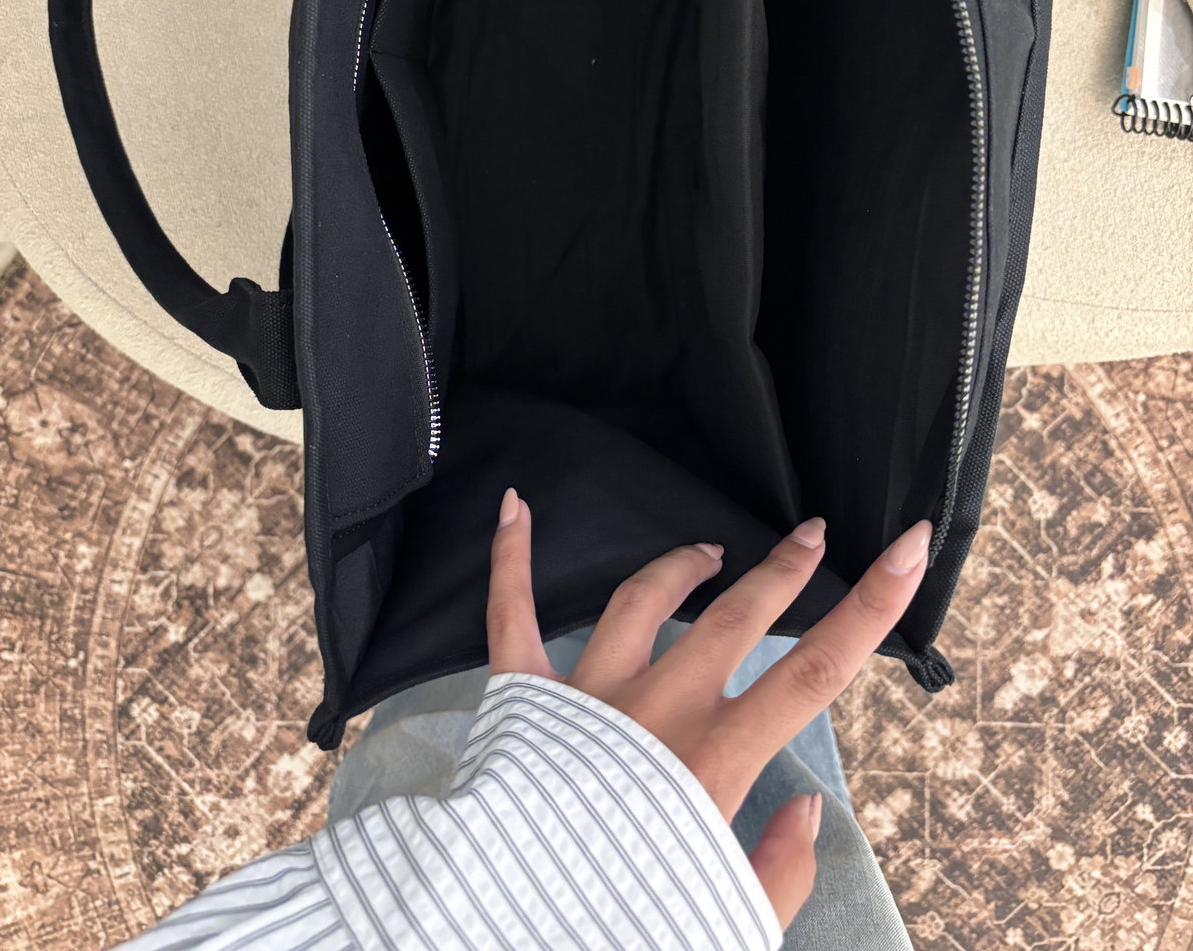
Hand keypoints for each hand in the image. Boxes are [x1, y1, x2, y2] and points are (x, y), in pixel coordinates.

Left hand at [486, 488, 931, 930]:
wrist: (511, 931)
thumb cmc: (626, 926)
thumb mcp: (729, 918)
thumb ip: (780, 870)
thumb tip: (806, 812)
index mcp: (716, 761)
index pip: (814, 670)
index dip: (870, 605)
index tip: (905, 549)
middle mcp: (656, 713)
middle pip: (735, 616)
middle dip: (783, 569)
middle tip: (810, 532)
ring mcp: (588, 698)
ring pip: (641, 601)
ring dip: (681, 567)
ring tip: (707, 550)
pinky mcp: (523, 702)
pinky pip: (512, 617)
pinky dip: (512, 559)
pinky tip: (514, 509)